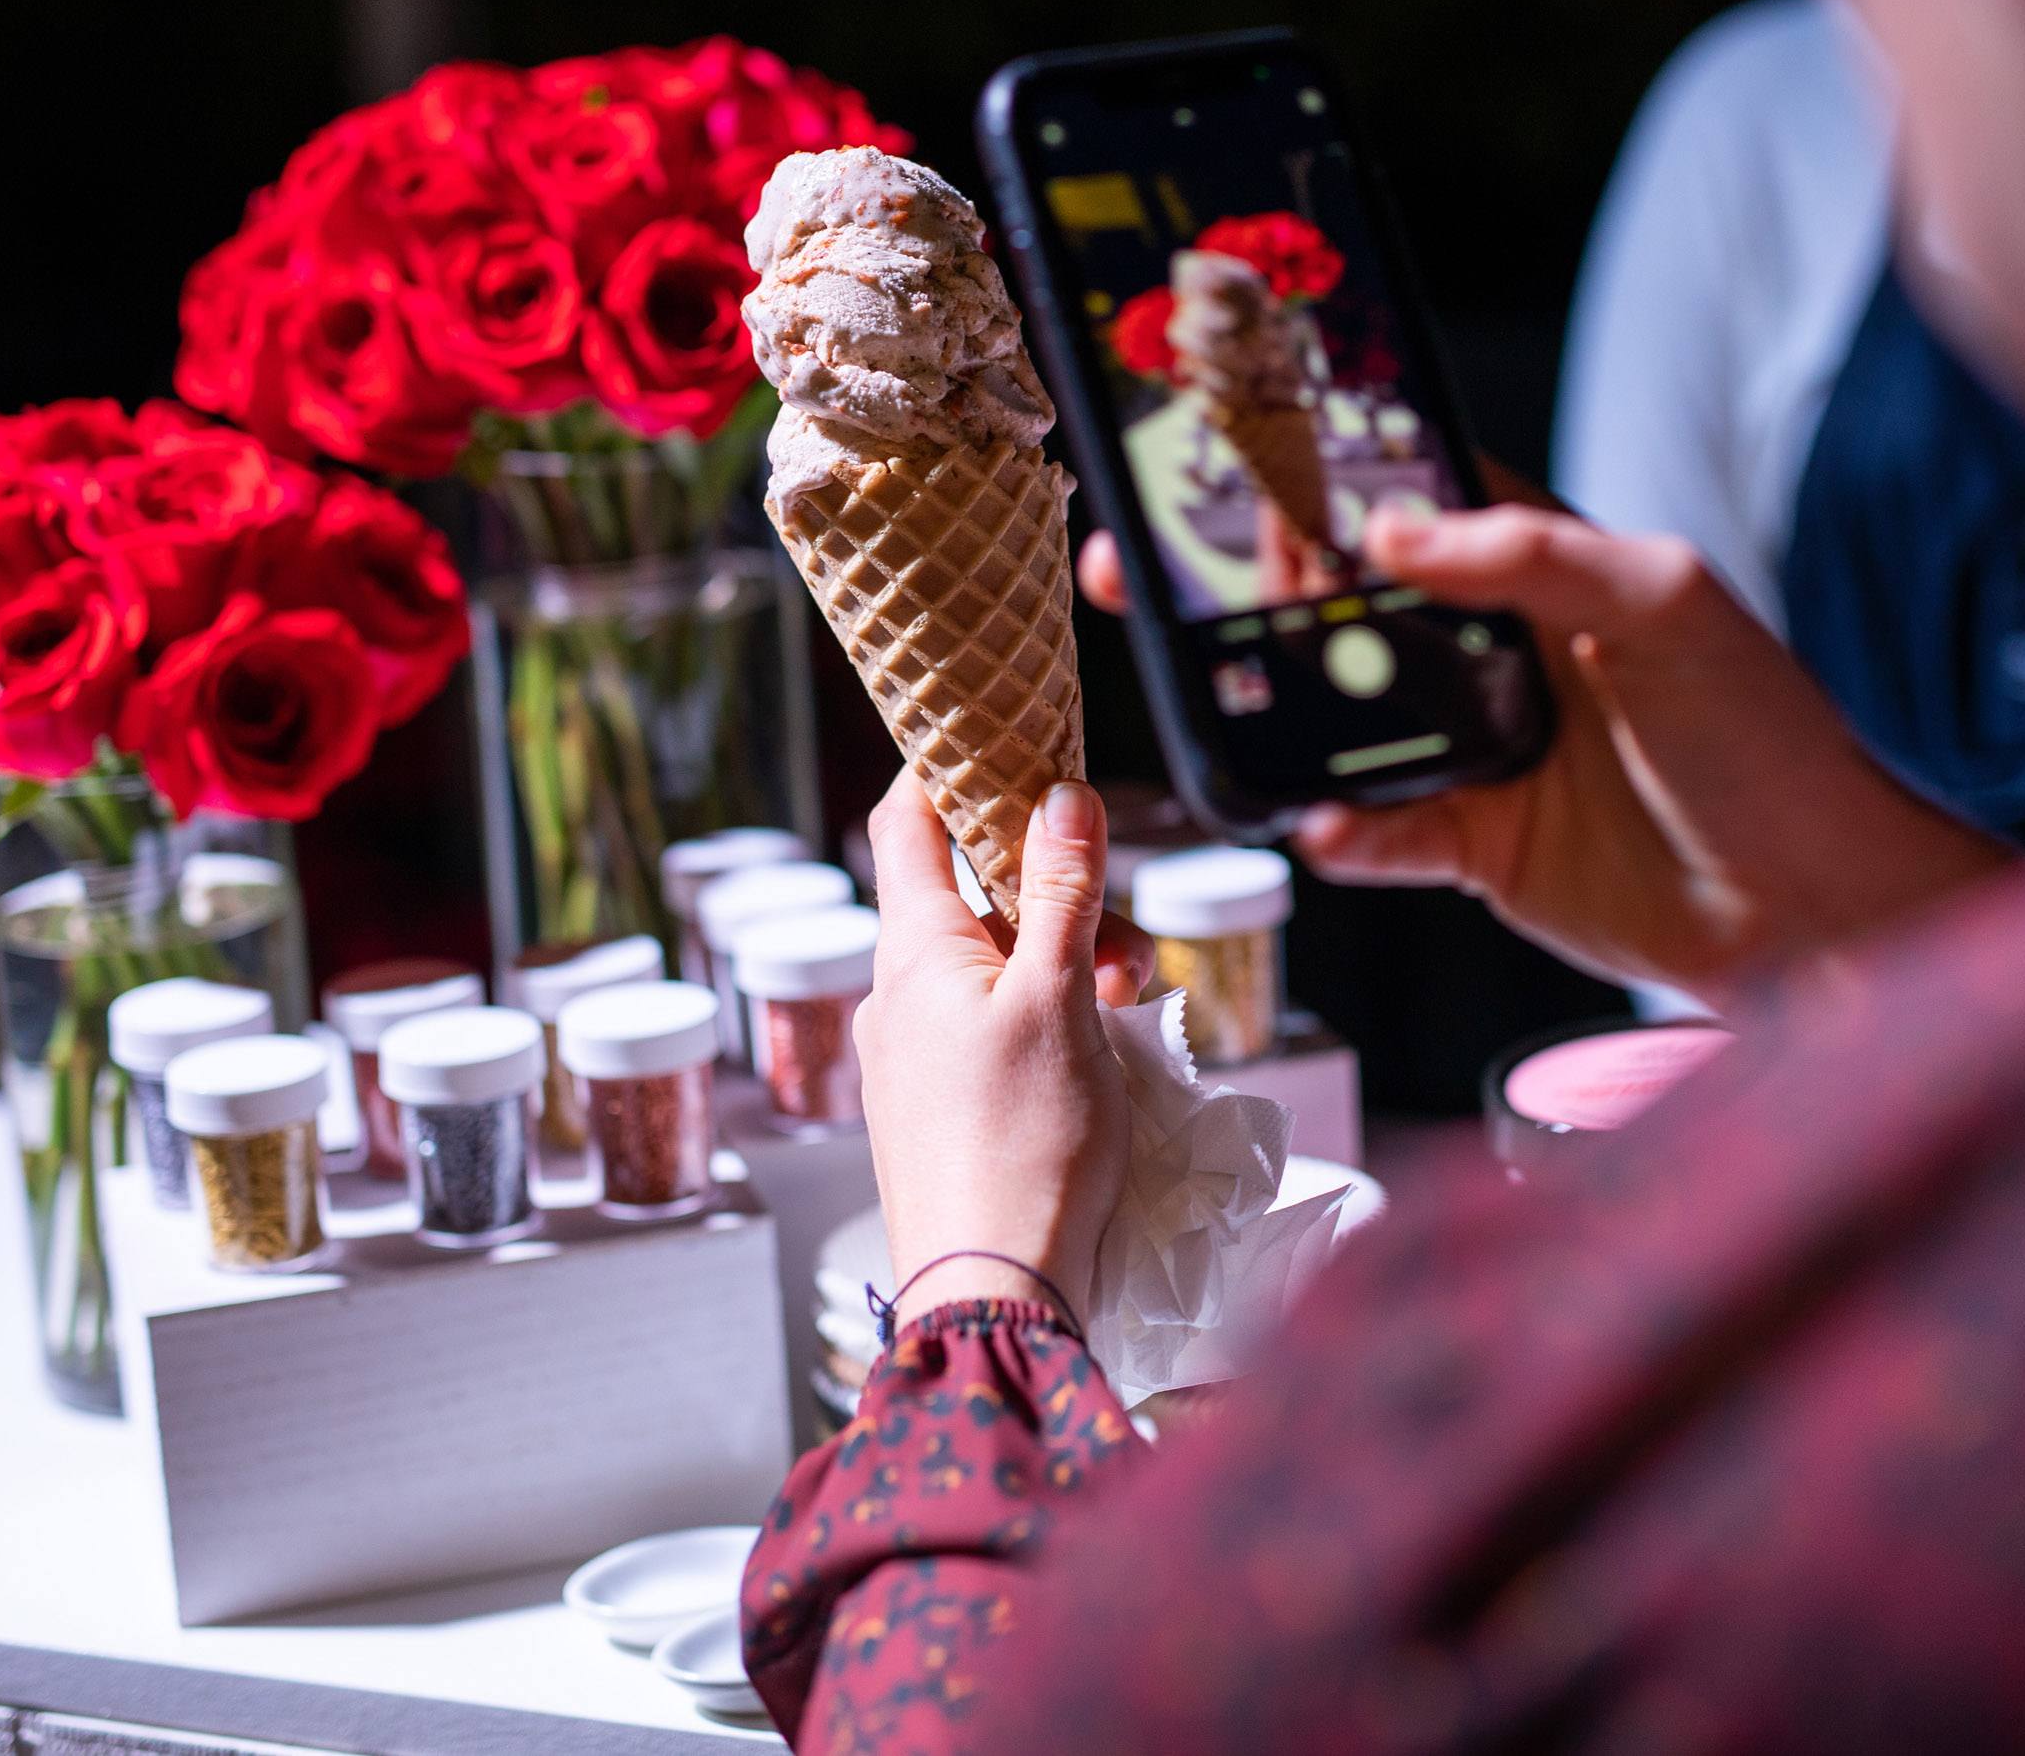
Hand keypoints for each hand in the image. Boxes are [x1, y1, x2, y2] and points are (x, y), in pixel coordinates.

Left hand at [859, 774, 1136, 1331]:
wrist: (993, 1294)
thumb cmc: (1024, 1146)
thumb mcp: (1059, 1000)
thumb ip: (1062, 892)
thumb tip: (1062, 793)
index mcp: (911, 950)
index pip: (905, 819)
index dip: (946, 762)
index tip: (1002, 731)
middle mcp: (898, 993)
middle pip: (971, 893)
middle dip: (1053, 887)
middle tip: (1122, 931)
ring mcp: (914, 1053)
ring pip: (993, 964)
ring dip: (1064, 959)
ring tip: (1126, 1004)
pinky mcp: (942, 1104)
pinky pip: (994, 1025)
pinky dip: (1049, 1014)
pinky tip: (1100, 1052)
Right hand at [1074, 490, 2010, 994]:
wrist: (1820, 908)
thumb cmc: (1769, 737)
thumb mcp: (1663, 603)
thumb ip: (1528, 552)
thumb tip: (1389, 522)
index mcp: (1544, 562)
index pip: (1410, 487)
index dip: (1318, 464)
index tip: (1218, 445)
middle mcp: (1499, 647)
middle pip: (1343, 599)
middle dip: (1244, 585)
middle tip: (1148, 571)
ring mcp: (1482, 747)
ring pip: (1341, 716)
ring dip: (1273, 706)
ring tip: (1207, 693)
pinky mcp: (1478, 845)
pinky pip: (1377, 833)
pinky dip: (1336, 828)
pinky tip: (1318, 822)